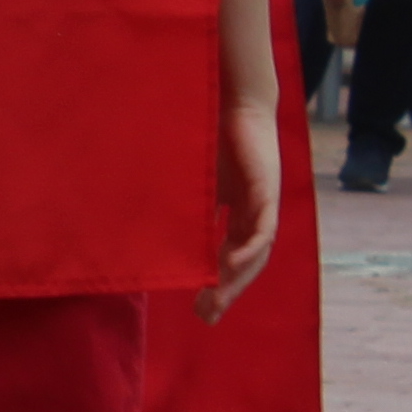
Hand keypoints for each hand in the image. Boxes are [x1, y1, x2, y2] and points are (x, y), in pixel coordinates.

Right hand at [203, 87, 280, 319]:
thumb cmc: (208, 128)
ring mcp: (263, 202)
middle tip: (206, 316)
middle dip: (227, 291)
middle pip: (246, 262)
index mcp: (238, 208)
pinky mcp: (267, 189)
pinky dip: (248, 250)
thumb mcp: (192, 175)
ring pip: (256, 252)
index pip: (231, 254)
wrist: (233, 95)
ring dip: (237, 279)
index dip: (218, 282)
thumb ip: (182, 199)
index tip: (198, 306)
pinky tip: (231, 267)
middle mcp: (254, 210)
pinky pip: (262, 228)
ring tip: (216, 300)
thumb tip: (143, 222)